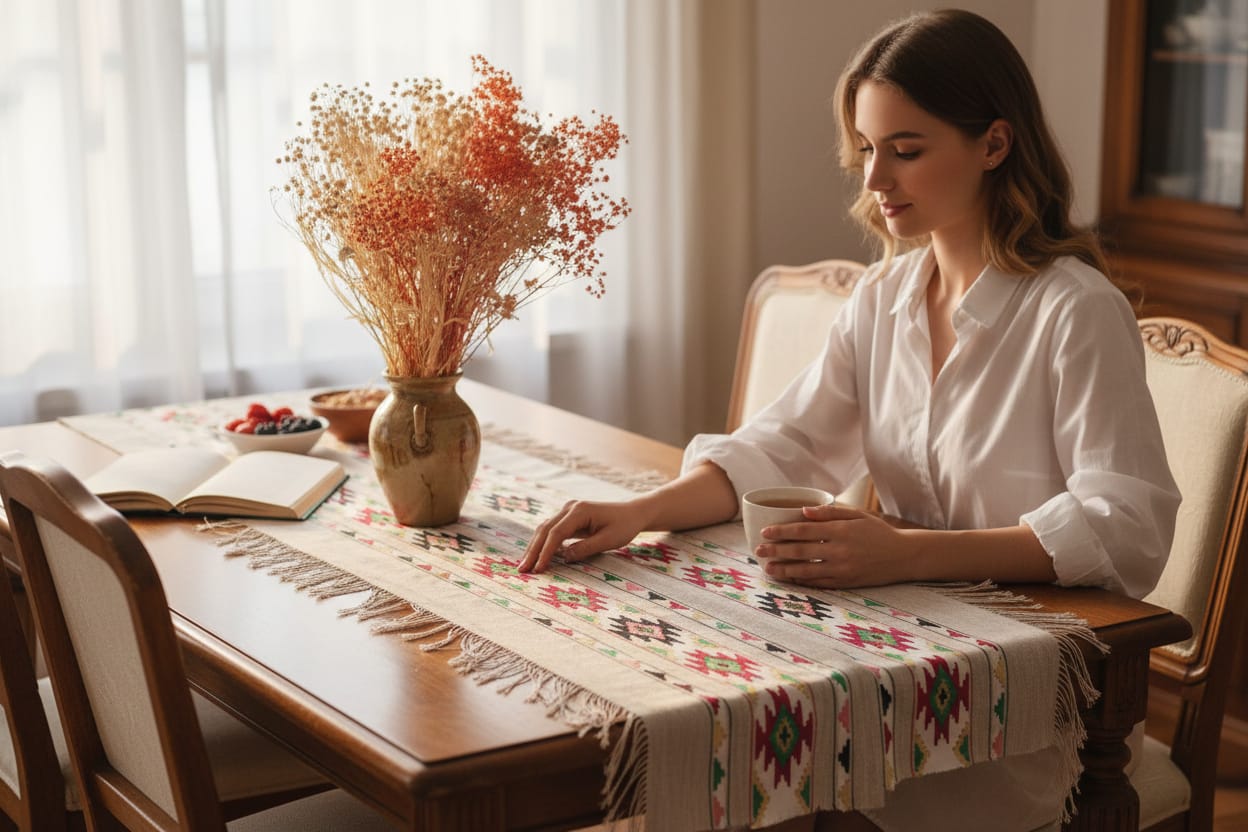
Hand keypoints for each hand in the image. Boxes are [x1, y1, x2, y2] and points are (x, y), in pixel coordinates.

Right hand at [519, 499, 649, 573]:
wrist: (633, 513)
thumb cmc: (624, 527)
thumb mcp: (608, 540)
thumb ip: (586, 548)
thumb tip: (564, 558)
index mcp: (580, 511)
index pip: (556, 533)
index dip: (546, 552)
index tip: (538, 569)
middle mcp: (570, 507)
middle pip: (545, 529)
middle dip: (533, 551)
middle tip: (522, 570)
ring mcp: (568, 510)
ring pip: (544, 529)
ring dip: (534, 547)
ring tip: (525, 566)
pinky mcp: (569, 517)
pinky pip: (551, 530)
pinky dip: (542, 543)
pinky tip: (536, 556)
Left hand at [753, 504, 917, 587]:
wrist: (903, 556)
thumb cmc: (878, 532)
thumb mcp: (857, 515)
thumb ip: (830, 512)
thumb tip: (803, 510)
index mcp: (840, 531)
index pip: (803, 530)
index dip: (782, 532)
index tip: (765, 532)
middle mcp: (839, 551)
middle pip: (800, 552)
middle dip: (776, 551)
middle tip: (758, 550)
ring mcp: (842, 570)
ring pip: (806, 571)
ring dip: (784, 570)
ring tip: (768, 568)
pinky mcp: (846, 583)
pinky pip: (819, 583)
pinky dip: (802, 581)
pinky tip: (789, 578)